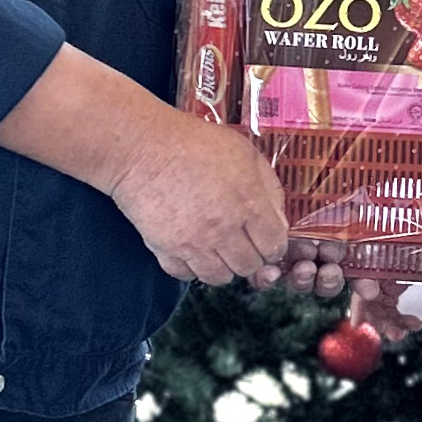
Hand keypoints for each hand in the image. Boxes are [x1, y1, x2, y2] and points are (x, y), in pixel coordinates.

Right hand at [110, 107, 292, 285]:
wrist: (141, 148)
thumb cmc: (192, 143)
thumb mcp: (244, 152)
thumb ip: (269, 187)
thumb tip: (279, 218)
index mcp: (247, 203)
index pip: (275, 246)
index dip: (274, 245)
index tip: (267, 239)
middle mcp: (223, 230)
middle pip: (250, 266)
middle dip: (251, 257)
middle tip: (242, 243)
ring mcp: (194, 244)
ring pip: (220, 278)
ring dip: (223, 266)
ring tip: (218, 248)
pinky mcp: (166, 249)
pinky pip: (187, 276)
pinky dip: (192, 268)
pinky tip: (193, 250)